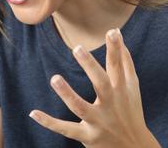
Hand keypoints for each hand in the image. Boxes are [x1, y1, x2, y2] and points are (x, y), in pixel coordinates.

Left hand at [29, 28, 160, 147]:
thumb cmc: (130, 112)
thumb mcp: (133, 88)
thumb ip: (126, 63)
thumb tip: (119, 39)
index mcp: (121, 90)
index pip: (118, 66)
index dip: (115, 48)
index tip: (112, 31)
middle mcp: (110, 104)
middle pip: (101, 84)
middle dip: (90, 67)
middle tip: (77, 48)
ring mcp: (98, 121)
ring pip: (80, 107)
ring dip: (67, 94)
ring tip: (54, 78)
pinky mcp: (87, 137)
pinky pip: (65, 129)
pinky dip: (49, 122)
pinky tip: (33, 112)